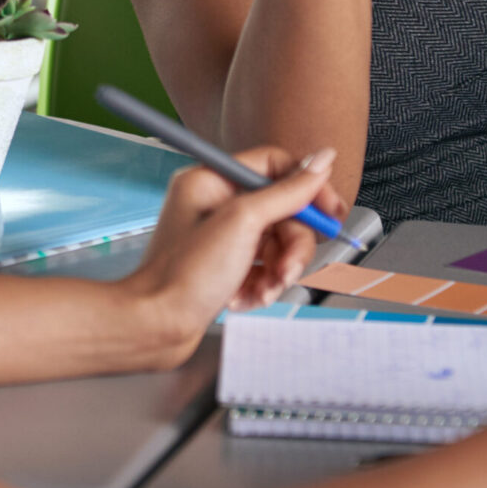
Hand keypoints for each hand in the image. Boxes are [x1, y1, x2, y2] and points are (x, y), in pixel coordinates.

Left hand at [119, 144, 344, 361]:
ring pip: (276, 243)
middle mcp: (215, 203)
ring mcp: (220, 237)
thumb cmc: (184, 274)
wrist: (156, 327)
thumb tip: (321, 160)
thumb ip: (287, 191)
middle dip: (292, 245)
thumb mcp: (244, 222)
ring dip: (278, 271)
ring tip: (263, 291)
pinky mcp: (224, 266)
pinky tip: (245, 299)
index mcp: (212, 179)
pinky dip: (261, 285)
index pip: (275, 166)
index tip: (331, 212)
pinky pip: (262, 268)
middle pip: (281, 210)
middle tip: (289, 270)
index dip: (307, 188)